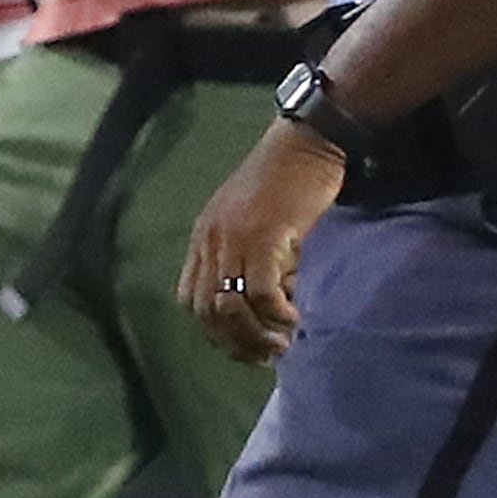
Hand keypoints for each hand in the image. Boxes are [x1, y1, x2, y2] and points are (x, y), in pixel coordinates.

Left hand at [180, 119, 346, 365]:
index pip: (191, 300)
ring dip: (255, 335)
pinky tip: (293, 316)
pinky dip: (276, 313)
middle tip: (266, 356)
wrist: (306, 142)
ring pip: (230, 307)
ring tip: (281, 343)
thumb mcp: (254, 221)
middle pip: (207, 312)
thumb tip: (264, 305)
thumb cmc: (287, 181)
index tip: (244, 347)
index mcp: (203, 238)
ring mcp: (234, 238)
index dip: (215, 332)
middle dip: (235, 343)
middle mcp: (210, 241)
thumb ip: (249, 257)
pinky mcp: (264, 236)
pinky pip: (261, 292)